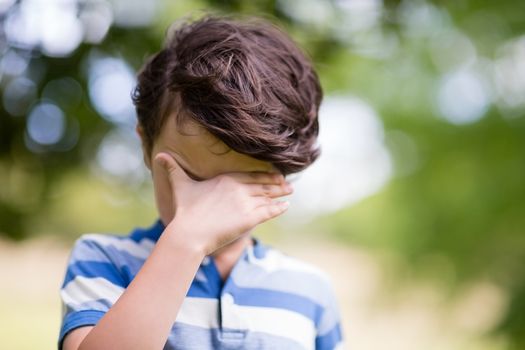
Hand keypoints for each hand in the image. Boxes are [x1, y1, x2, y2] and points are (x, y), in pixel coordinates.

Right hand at [153, 152, 292, 255]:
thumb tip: (159, 154)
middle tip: (286, 183)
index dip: (263, 175)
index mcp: (227, 179)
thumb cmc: (185, 210)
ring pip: (268, 196)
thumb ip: (173, 169)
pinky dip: (279, 208)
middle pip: (262, 184)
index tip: (273, 174)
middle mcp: (239, 188)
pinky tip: (286, 206)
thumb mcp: (180, 185)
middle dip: (276, 183)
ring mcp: (246, 203)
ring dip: (280, 194)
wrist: (190, 233)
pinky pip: (270, 211)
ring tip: (289, 192)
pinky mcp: (250, 219)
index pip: (251, 175)